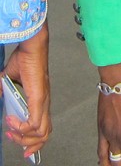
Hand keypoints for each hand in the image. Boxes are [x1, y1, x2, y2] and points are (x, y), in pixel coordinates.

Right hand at [2, 22, 51, 158]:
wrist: (31, 47)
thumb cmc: (25, 60)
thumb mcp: (10, 80)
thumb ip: (5, 91)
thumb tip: (0, 98)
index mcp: (40, 101)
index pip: (44, 126)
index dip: (33, 140)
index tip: (18, 142)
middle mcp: (44, 103)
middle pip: (45, 134)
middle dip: (28, 144)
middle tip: (12, 138)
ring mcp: (43, 101)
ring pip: (42, 132)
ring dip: (24, 137)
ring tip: (11, 131)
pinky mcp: (39, 98)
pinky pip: (35, 122)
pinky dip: (22, 127)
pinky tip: (11, 120)